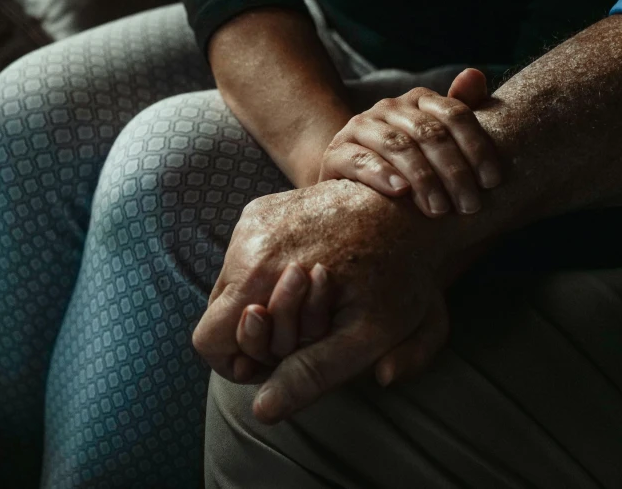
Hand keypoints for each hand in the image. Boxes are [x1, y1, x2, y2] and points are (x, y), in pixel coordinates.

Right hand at [193, 180, 450, 423]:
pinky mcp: (263, 209)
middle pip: (221, 311)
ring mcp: (254, 218)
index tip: (281, 361)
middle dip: (259, 332)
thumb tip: (261, 412)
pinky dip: (267, 274)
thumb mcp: (367, 335)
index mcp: (259, 272)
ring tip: (315, 296)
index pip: (209, 338)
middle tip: (308, 331)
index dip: (241, 361)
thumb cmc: (399, 276)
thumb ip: (311, 373)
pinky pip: (246, 257)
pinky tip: (310, 272)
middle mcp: (247, 238)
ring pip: (233, 285)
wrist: (411, 210)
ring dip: (263, 301)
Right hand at [320, 68, 499, 215]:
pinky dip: (381, 174)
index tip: (492, 182)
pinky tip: (400, 191)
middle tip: (470, 206)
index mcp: (419, 101)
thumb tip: (475, 75)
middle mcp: (389, 108)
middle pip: (430, 133)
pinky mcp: (336, 152)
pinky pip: (360, 160)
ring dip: (424, 179)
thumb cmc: (405, 164)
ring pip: (398, 146)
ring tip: (440, 209)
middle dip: (454, 172)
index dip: (477, 147)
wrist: (349, 178)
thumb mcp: (436, 142)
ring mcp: (360, 127)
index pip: (455, 115)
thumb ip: (460, 112)